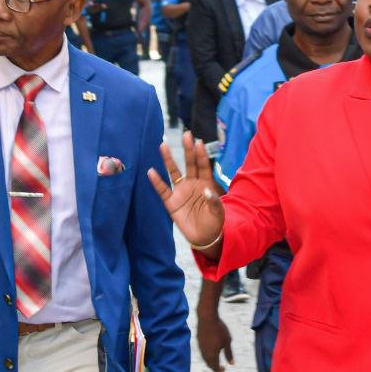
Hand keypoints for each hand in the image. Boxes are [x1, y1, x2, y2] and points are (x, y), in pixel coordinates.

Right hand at [148, 131, 224, 250]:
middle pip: (189, 164)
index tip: (198, 142)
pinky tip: (151, 172)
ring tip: (163, 145)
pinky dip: (157, 182)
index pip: (203, 166)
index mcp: (206, 184)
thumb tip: (207, 191)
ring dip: (169, 160)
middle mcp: (192, 184)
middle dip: (188, 149)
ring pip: (174, 172)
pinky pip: (163, 190)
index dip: (201, 155)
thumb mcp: (219, 213)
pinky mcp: (171, 203)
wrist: (205, 237)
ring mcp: (181, 192)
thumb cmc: (214, 222)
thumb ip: (214, 202)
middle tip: (186, 134)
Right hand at [196, 306, 233, 371]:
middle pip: (209, 364)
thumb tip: (232, 364)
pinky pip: (203, 352)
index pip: (215, 367)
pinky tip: (212, 353)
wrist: (207, 318)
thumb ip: (229, 353)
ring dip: (211, 362)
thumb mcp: (227, 341)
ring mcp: (200, 347)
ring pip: (205, 359)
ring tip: (217, 362)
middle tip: (223, 370)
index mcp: (212, 354)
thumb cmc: (219, 329)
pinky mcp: (198, 341)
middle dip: (216, 368)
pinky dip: (208, 356)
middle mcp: (205, 353)